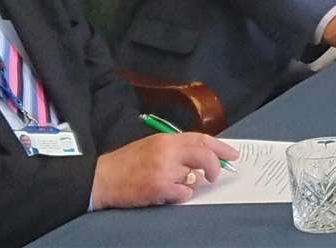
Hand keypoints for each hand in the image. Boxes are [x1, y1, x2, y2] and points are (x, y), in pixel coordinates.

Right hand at [91, 131, 239, 208]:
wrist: (101, 178)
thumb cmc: (126, 164)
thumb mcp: (151, 147)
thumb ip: (175, 149)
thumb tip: (201, 158)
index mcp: (166, 139)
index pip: (201, 139)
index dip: (221, 147)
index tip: (233, 154)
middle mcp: (167, 151)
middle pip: (204, 156)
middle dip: (215, 166)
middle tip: (214, 176)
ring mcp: (164, 169)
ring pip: (193, 177)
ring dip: (188, 184)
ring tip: (170, 184)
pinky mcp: (160, 187)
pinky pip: (184, 193)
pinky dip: (180, 195)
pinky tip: (166, 194)